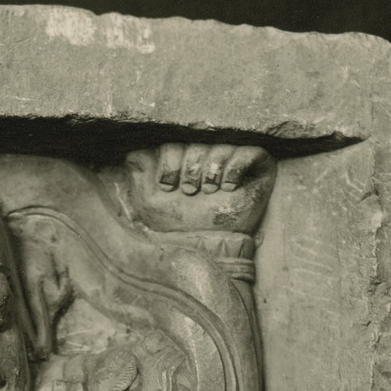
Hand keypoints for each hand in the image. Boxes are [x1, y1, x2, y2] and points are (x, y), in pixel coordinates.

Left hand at [121, 140, 275, 235]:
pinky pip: (249, 153)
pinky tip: (228, 187)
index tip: (168, 187)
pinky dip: (234, 168)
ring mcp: (234, 160)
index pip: (175, 143)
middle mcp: (210, 156)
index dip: (169, 162)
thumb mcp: (150, 201)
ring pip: (221, 148)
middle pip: (197, 144)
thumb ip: (139, 173)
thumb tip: (132, 151)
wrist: (210, 247)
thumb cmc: (182, 226)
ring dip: (211, 171)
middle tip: (190, 192)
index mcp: (187, 160)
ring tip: (210, 192)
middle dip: (190, 170)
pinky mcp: (258, 167)